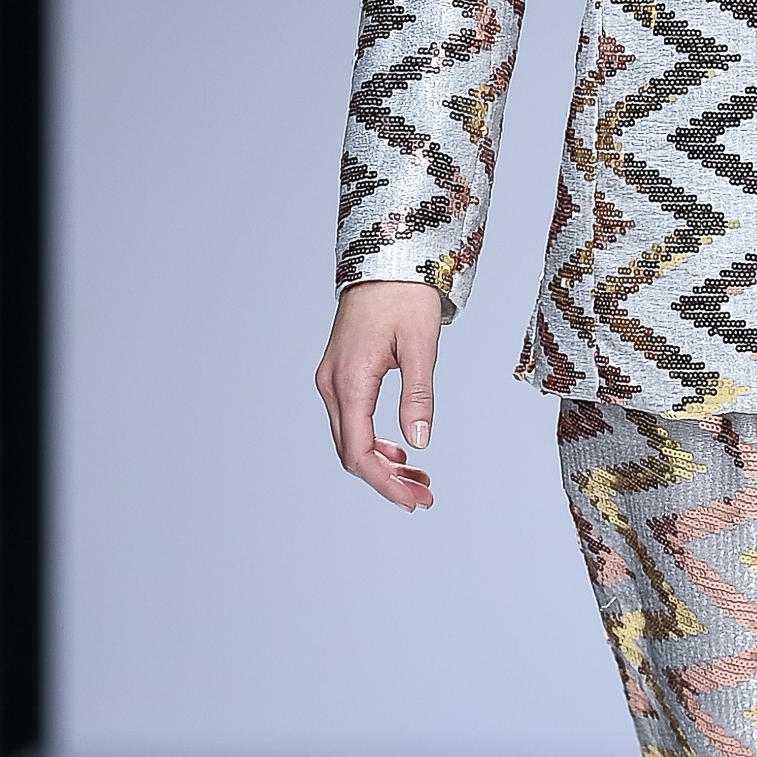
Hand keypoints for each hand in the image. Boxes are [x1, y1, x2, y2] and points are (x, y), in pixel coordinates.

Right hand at [315, 283, 442, 510]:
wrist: (386, 256)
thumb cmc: (404, 294)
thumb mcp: (420, 345)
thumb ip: (418, 395)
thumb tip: (419, 443)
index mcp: (350, 380)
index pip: (359, 452)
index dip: (385, 484)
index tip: (414, 501)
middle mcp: (332, 384)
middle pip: (351, 452)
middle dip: (386, 481)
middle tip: (423, 497)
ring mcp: (332, 379)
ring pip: (350, 439)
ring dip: (381, 464)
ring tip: (418, 479)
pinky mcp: (340, 373)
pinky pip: (351, 420)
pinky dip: (373, 442)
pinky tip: (399, 451)